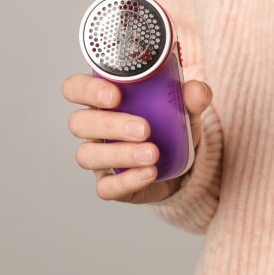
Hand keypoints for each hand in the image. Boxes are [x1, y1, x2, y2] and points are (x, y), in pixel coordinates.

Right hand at [62, 74, 211, 203]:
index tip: (115, 95)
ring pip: (88, 155)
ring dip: (120, 154)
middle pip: (79, 122)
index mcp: (105, 100)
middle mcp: (95, 128)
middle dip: (109, 124)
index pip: (76, 88)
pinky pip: (106, 187)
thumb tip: (197, 90)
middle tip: (143, 128)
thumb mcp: (187, 108)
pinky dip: (127, 181)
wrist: (185, 164)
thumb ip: (193, 96)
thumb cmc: (172, 126)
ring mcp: (99, 157)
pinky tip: (150, 174)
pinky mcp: (110, 183)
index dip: (87, 89)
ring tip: (152, 153)